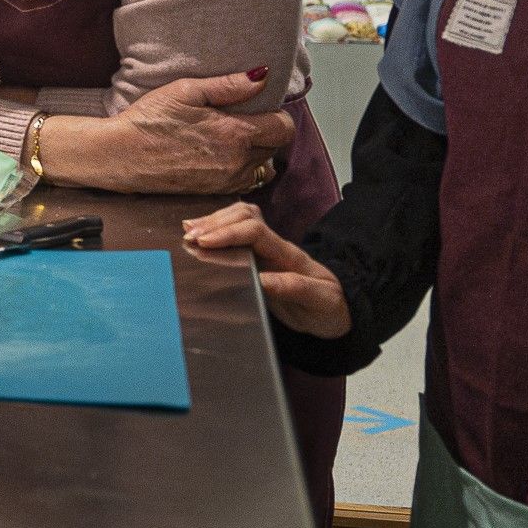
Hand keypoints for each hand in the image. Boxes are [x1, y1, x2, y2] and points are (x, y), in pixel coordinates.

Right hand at [52, 70, 294, 193]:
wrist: (120, 155)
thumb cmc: (149, 120)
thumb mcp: (186, 91)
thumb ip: (229, 86)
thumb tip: (262, 76)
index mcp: (234, 134)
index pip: (284, 129)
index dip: (277, 115)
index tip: (258, 107)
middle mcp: (236, 162)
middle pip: (276, 148)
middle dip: (266, 132)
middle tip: (240, 118)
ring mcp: (226, 181)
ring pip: (262, 166)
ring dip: (255, 152)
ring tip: (229, 137)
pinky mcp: (215, 192)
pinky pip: (245, 180)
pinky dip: (241, 167)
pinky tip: (218, 154)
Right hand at [181, 201, 348, 338]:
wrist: (340, 311)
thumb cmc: (329, 307)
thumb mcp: (318, 301)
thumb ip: (293, 288)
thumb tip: (260, 280)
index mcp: (288, 255)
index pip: (255, 231)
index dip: (227, 233)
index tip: (203, 242)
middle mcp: (276, 245)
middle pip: (245, 216)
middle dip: (215, 222)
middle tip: (189, 236)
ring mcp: (267, 248)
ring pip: (240, 218)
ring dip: (213, 220)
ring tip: (188, 230)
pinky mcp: (259, 256)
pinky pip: (237, 231)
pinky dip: (216, 228)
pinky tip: (200, 233)